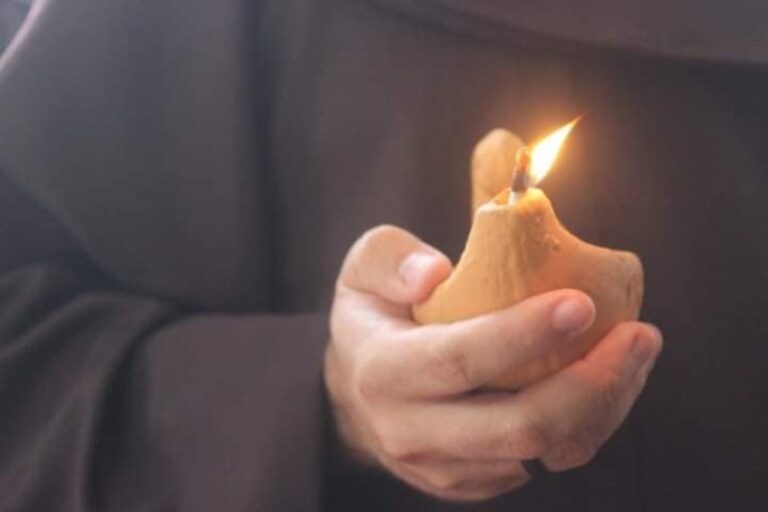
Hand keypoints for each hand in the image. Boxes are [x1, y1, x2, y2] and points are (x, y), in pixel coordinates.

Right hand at [324, 225, 662, 501]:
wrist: (355, 391)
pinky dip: (587, 423)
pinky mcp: (471, 483)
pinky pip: (543, 463)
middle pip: (517, 425)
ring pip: (543, 451)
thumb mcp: (363, 269)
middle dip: (592, 384)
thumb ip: (392, 260)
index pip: (460, 360)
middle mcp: (409, 431)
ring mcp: (442, 467)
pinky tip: (603, 379)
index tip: (581, 303)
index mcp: (382, 371)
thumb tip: (436, 273)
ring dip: (604, 403)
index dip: (524, 335)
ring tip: (636, 350)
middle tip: (639, 334)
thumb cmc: (373, 316)